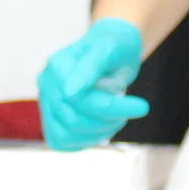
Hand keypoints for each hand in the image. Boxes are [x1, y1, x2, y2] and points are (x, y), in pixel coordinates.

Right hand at [36, 19, 145, 151]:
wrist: (112, 52)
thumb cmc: (114, 47)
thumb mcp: (109, 49)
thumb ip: (89, 68)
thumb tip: (69, 94)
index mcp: (57, 64)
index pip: (80, 99)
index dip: (111, 107)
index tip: (142, 107)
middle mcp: (46, 83)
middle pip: (74, 120)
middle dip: (108, 120)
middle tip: (131, 110)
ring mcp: (46, 102)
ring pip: (67, 135)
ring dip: (98, 133)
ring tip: (118, 119)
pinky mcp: (50, 118)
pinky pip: (61, 141)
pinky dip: (84, 140)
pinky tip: (102, 128)